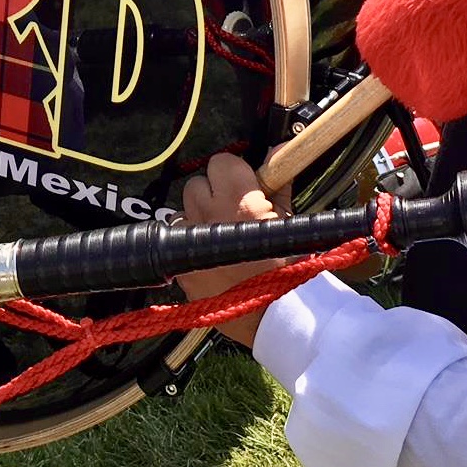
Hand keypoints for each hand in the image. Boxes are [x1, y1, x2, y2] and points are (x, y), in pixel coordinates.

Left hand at [176, 154, 291, 346]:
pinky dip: (190, 242)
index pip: (222, 161)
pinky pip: (177, 239)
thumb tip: (280, 149)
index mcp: (240, 202)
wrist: (277, 316)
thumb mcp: (289, 222)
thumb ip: (280, 182)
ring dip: (198, 216)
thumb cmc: (290, 270)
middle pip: (197, 183)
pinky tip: (209, 254)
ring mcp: (191, 242)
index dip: (234, 172)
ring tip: (220, 233)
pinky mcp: (180, 265)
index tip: (243, 183)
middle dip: (213, 192)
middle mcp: (210, 217)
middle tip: (233, 209)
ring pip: (182, 210)